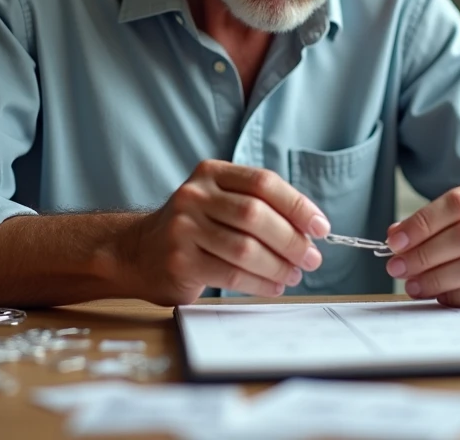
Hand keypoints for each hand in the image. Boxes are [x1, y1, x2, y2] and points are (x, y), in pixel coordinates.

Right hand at [126, 161, 331, 305]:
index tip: (320, 227)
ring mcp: (184, 227)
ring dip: (278, 265)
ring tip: (294, 275)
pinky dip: (260, 282)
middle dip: (292, 240)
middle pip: (256, 215)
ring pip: (246, 248)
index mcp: (211, 173)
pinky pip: (231, 273)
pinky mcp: (180, 260)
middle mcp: (194, 195)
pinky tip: (273, 285)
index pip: (263, 182)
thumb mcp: (219, 202)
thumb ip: (258, 206)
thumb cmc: (194, 228)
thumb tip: (309, 230)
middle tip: (311, 258)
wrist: (139, 252)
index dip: (297, 206)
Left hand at [384, 180, 459, 309]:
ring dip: (437, 278)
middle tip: (397, 268)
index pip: (456, 203)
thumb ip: (432, 224)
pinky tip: (440, 297)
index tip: (395, 241)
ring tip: (413, 285)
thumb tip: (396, 236)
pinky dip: (459, 296)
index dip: (422, 223)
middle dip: (424, 254)